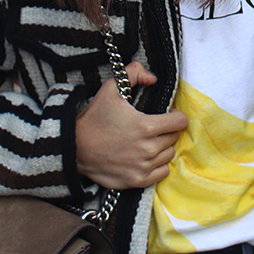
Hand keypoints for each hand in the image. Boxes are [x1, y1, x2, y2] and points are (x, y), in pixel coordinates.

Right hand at [75, 61, 187, 189]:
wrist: (74, 147)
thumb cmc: (94, 118)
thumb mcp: (111, 89)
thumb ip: (134, 73)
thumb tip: (153, 78)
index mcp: (146, 127)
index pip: (179, 122)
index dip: (176, 116)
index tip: (168, 115)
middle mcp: (148, 149)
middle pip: (173, 138)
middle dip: (167, 130)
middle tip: (154, 127)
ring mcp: (143, 167)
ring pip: (168, 155)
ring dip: (162, 147)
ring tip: (149, 142)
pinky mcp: (137, 181)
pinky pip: (162, 173)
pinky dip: (158, 165)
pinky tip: (146, 157)